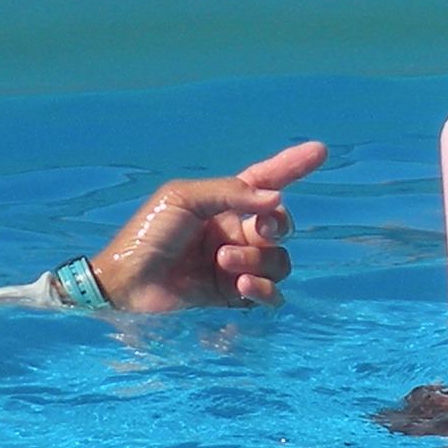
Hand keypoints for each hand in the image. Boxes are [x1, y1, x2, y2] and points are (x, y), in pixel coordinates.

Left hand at [92, 140, 327, 311]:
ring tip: (224, 262)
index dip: (292, 165)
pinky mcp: (233, 297)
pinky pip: (271, 295)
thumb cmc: (148, 233)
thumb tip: (275, 200)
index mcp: (223, 203)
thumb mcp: (184, 199)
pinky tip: (243, 286)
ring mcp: (236, 265)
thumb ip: (230, 193)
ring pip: (278, 260)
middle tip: (256, 230)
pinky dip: (265, 291)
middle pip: (281, 224)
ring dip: (258, 259)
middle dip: (276, 225)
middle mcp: (235, 232)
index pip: (265, 180)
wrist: (128, 282)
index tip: (320, 151)